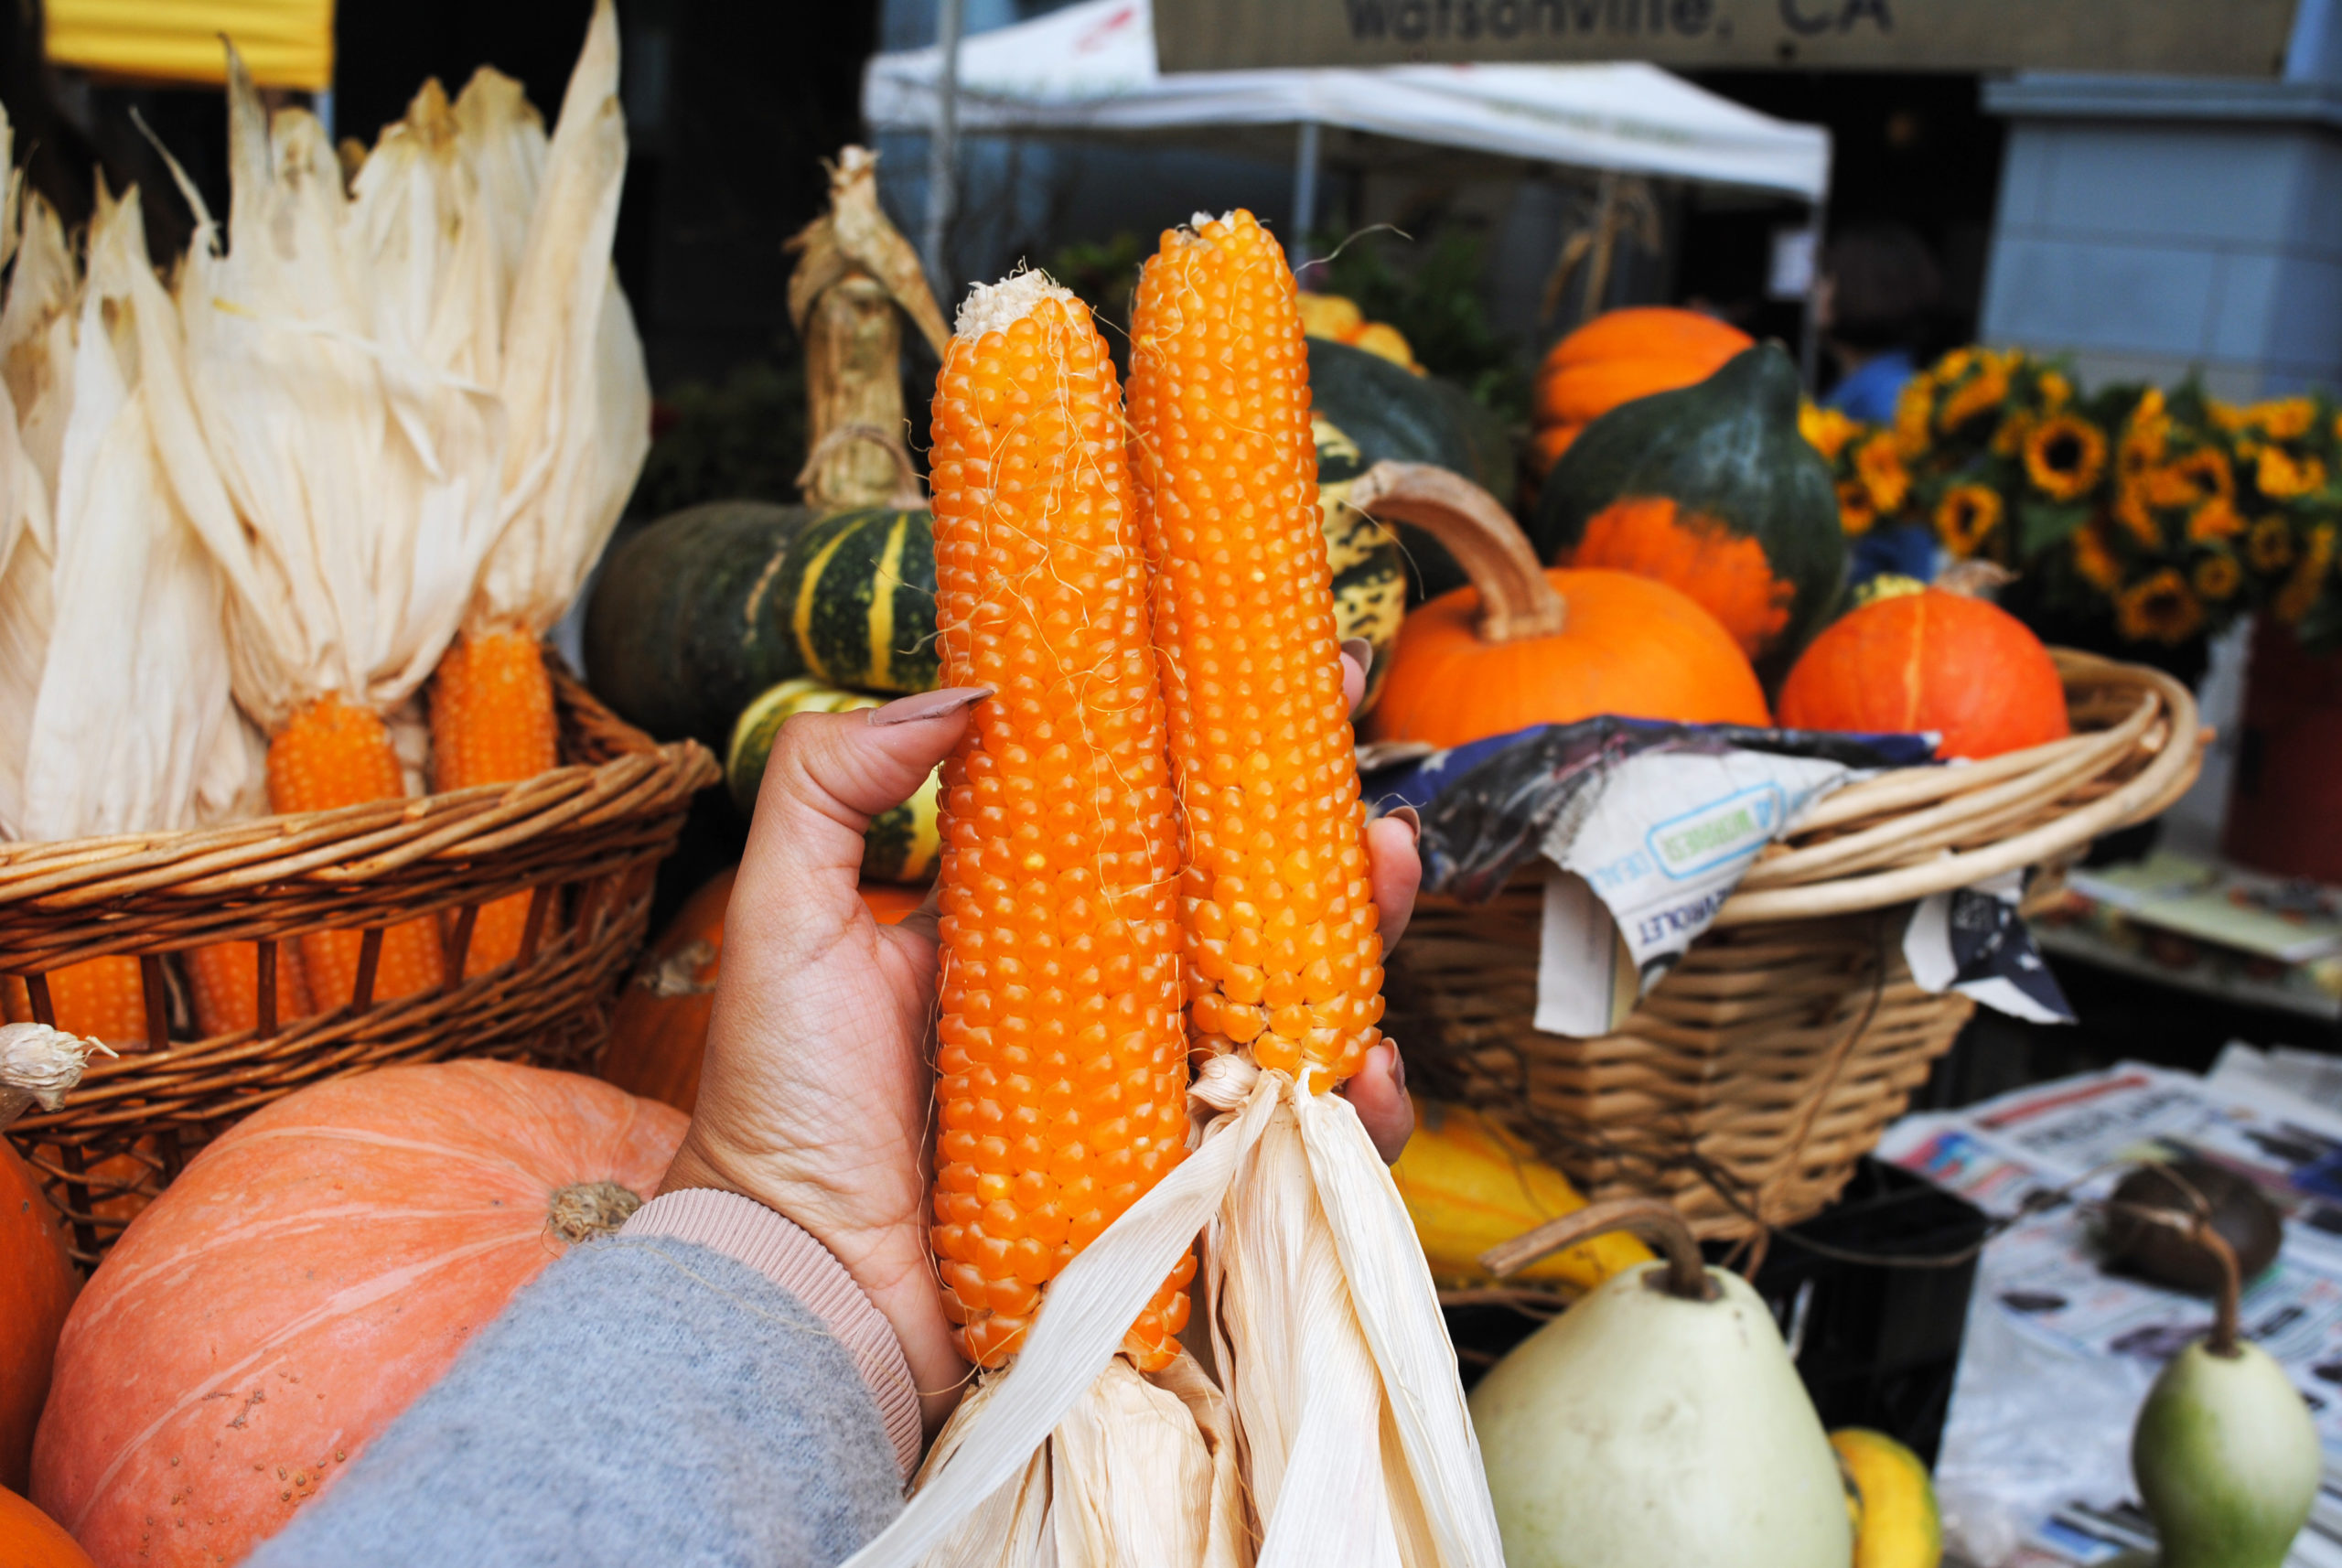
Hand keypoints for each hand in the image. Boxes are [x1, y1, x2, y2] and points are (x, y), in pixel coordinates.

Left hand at [660, 647, 1419, 1430]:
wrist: (800, 1287)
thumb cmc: (780, 1110)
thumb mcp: (785, 919)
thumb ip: (833, 784)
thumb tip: (968, 688)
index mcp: (1028, 926)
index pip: (1149, 821)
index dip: (1223, 755)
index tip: (1301, 683)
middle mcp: (1102, 1003)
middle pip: (1241, 910)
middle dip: (1325, 847)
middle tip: (1372, 800)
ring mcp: (1149, 1097)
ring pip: (1287, 1012)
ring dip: (1359, 950)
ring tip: (1388, 886)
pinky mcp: (1179, 1189)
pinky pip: (1289, 1143)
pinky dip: (1353, 1110)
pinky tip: (1369, 1070)